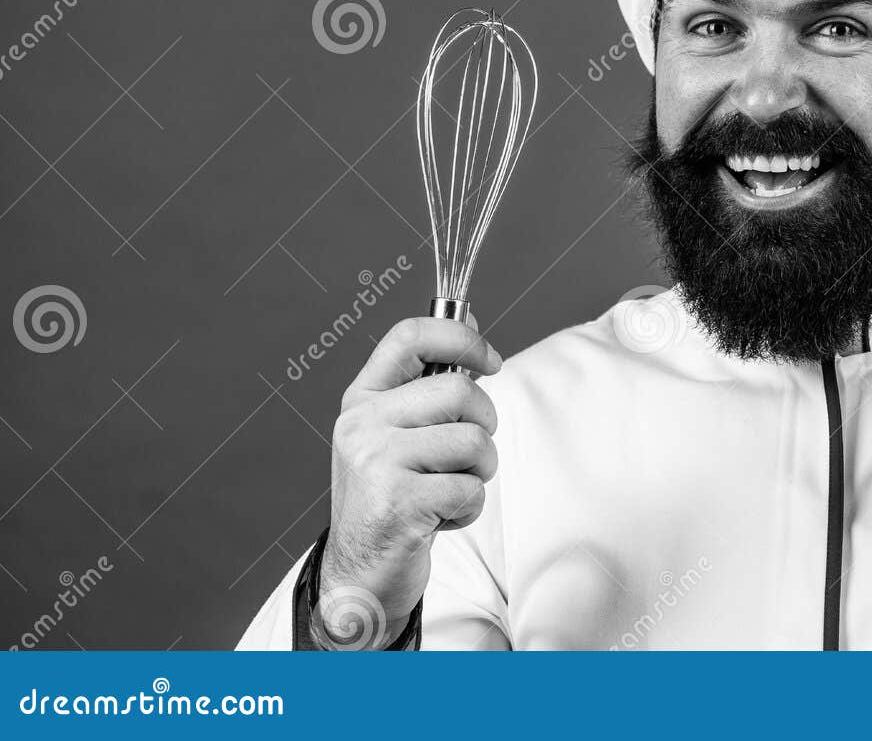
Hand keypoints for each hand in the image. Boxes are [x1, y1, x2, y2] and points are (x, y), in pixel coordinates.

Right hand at [319, 317, 501, 647]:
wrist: (359, 575)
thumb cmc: (391, 497)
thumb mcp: (398, 433)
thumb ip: (427, 382)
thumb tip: (470, 319)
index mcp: (362, 399)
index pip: (409, 336)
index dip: (461, 338)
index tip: (490, 361)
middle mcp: (362, 425)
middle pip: (460, 392)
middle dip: (484, 425)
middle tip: (465, 456)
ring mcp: (375, 463)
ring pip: (474, 441)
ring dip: (478, 472)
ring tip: (446, 490)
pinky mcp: (397, 504)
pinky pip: (470, 489)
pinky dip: (468, 509)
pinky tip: (437, 519)